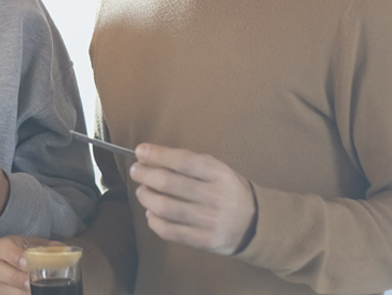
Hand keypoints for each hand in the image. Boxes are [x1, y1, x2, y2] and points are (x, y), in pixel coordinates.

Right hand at [0, 236, 60, 294]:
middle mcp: (1, 263)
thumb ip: (56, 250)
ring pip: (2, 288)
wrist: (44, 266)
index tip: (26, 262)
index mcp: (10, 246)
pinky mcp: (6, 292)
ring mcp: (2, 281)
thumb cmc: (43, 254)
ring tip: (33, 292)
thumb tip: (64, 255)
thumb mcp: (51, 248)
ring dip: (18, 292)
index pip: (3, 246)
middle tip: (29, 282)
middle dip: (14, 277)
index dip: (12, 254)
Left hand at [130, 143, 256, 254]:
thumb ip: (189, 163)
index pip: (184, 161)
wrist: (255, 223)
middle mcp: (215, 197)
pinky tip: (151, 212)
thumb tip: (151, 157)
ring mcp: (209, 221)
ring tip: (143, 191)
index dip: (158, 155)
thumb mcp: (217, 169)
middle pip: (169, 183)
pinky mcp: (204, 241)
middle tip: (136, 171)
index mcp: (219, 174)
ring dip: (146, 197)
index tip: (140, 151)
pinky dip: (153, 220)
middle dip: (145, 175)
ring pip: (165, 208)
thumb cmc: (228, 190)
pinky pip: (169, 231)